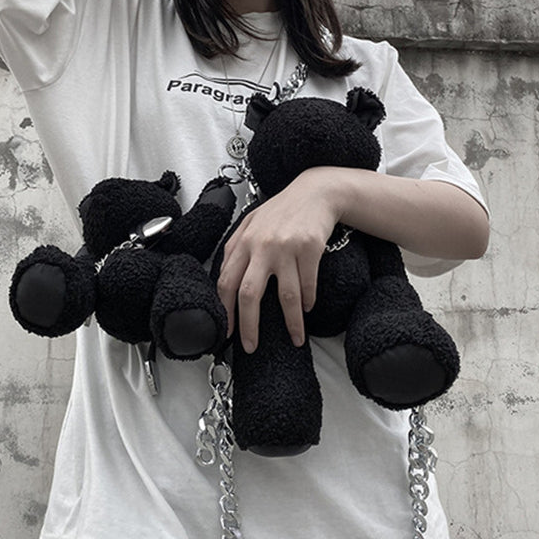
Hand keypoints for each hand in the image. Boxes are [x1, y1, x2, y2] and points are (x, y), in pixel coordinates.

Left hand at [216, 168, 340, 353]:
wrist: (315, 193)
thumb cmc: (282, 211)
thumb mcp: (251, 223)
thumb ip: (235, 247)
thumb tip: (223, 279)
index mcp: (243, 242)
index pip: (226, 282)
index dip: (225, 311)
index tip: (227, 332)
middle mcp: (261, 246)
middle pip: (249, 294)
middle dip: (248, 326)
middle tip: (251, 346)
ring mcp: (286, 248)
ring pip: (286, 296)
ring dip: (291, 323)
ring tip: (295, 338)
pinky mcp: (310, 250)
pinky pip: (308, 286)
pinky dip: (308, 302)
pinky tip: (307, 309)